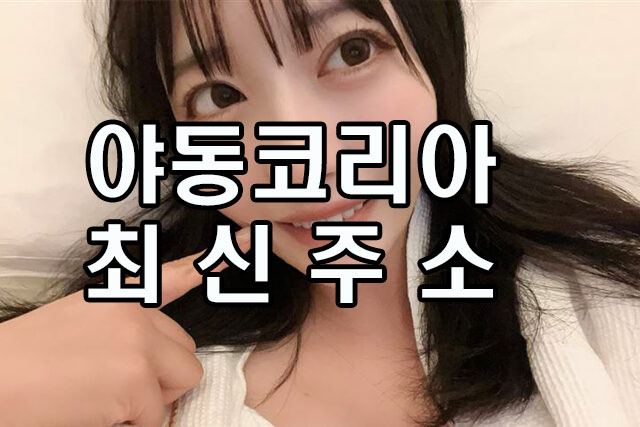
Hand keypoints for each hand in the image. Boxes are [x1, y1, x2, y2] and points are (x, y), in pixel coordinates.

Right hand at [0, 227, 250, 426]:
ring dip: (151, 401)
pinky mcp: (137, 384)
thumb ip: (126, 323)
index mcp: (122, 297)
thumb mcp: (82, 318)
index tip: (244, 244)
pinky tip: (94, 410)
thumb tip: (158, 353)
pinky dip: (131, 425)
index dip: (212, 261)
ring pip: (181, 384)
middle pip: (187, 353)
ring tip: (104, 396)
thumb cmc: (29, 356)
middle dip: (163, 377)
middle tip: (119, 385)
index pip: (175, 275)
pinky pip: (155, 417)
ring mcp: (140, 347)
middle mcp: (138, 316)